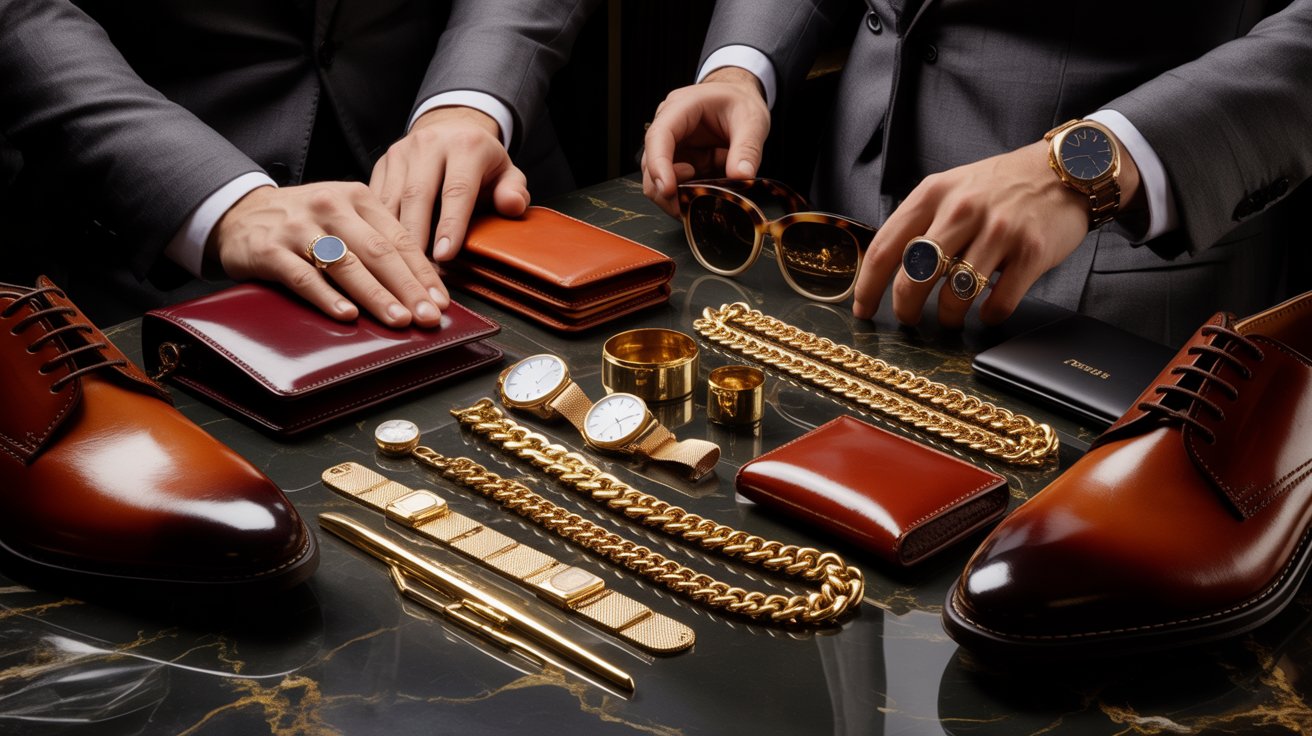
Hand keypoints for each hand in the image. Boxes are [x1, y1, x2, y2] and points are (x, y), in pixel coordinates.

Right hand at [210, 182, 446, 327]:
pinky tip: (348, 316)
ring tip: (398, 320)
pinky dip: (327, 297)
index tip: (441, 302)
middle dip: (407, 288)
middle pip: (377, 251)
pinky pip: (303, 276)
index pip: (398, 239)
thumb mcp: (344, 217)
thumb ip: (377, 241)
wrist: (240, 213)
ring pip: (345, 264)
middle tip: (428, 317)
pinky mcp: (270, 248)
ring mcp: (299, 226)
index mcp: (357, 197)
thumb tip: (422, 286)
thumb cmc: (305, 222)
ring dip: (376, 295)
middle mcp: (330, 206)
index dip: (422, 272)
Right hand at [370, 106, 528, 261]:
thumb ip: (513, 191)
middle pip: (417, 194)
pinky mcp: (382, 163)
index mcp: (465, 145)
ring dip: (392, 236)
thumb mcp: (507, 173)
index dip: (451, 225)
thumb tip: (512, 205)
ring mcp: (401, 152)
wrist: (451, 129)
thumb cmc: (482, 163)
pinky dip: (378, 228)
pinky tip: (383, 252)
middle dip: (416, 235)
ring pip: (391, 199)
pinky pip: (376, 200)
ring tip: (399, 268)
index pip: (457, 189)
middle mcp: (429, 144)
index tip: (445, 256)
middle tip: (418, 271)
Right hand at [641, 67, 770, 216]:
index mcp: (681, 107)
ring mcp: (671, 148)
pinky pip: (675, 187)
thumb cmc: (740, 103)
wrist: (739, 101)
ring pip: (656, 181)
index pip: (658, 136)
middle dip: (667, 191)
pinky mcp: (679, 164)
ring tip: (705, 199)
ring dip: (677, 197)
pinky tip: (706, 197)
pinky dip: (687, 198)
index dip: (659, 165)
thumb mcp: (752, 121)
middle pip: (650, 164)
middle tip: (694, 203)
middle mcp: (668, 128)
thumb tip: (742, 176)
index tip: (669, 189)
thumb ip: (748, 149)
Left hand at [851, 139, 1141, 328]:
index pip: (885, 248)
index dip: (867, 287)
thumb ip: (922, 221)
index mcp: (934, 193)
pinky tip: (988, 312)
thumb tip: (888, 270)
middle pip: (914, 276)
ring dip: (948, 316)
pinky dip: (989, 316)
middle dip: (905, 308)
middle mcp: (963, 209)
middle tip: (908, 320)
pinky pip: (999, 302)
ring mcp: (998, 230)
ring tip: (950, 317)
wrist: (1068, 169)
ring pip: (955, 294)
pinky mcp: (1031, 251)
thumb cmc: (1002, 186)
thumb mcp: (953, 188)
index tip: (863, 310)